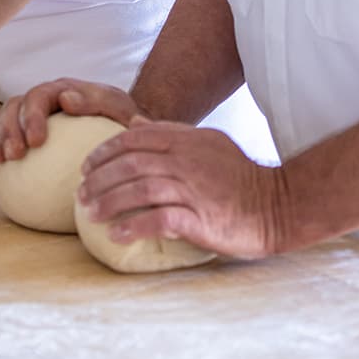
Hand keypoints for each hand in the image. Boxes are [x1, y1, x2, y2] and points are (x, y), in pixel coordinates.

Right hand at [0, 78, 138, 173]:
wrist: (120, 131)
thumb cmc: (123, 120)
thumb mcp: (118, 107)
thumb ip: (97, 101)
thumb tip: (67, 100)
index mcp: (61, 90)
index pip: (39, 96)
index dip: (32, 116)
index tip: (36, 142)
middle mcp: (41, 101)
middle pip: (13, 107)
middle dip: (8, 129)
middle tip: (15, 156)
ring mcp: (28, 118)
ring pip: (1, 121)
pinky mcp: (21, 137)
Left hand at [77, 119, 285, 259]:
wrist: (278, 205)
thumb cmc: (240, 177)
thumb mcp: (209, 142)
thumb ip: (171, 132)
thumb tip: (132, 123)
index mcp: (186, 141)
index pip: (134, 139)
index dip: (104, 151)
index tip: (86, 166)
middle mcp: (186, 161)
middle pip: (130, 164)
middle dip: (99, 178)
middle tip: (80, 194)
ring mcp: (193, 189)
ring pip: (139, 189)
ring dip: (109, 201)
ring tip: (89, 214)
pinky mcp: (201, 218)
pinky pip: (160, 219)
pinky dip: (134, 226)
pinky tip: (116, 235)